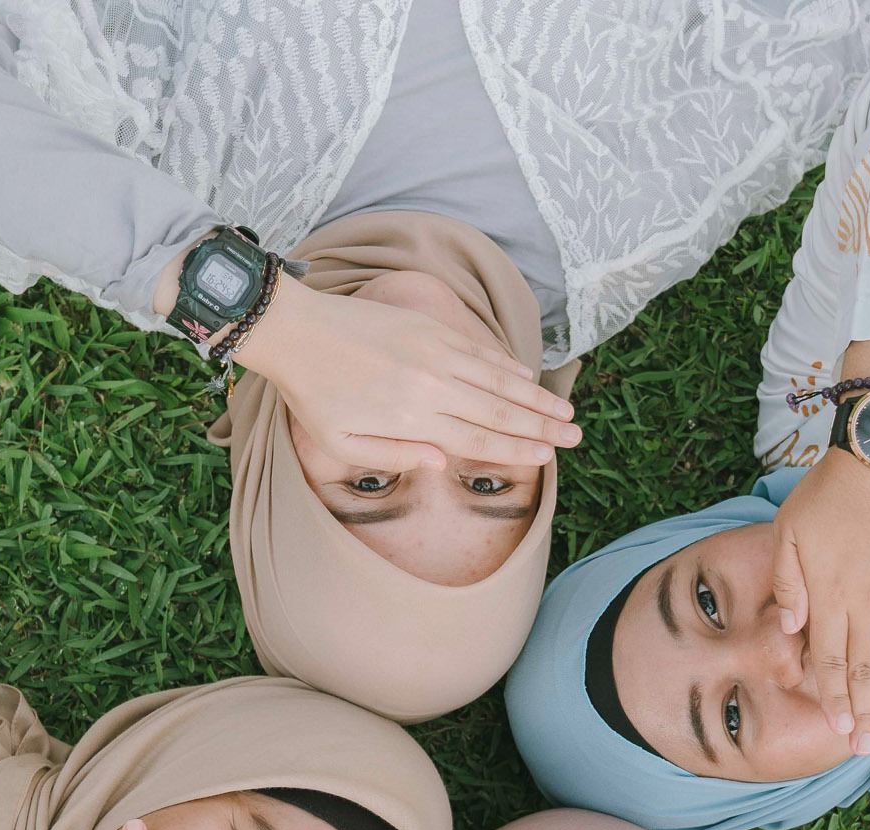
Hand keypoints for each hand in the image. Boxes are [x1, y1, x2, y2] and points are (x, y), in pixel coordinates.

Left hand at [235, 275, 579, 472]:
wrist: (294, 330)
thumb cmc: (312, 395)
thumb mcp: (340, 444)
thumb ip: (394, 457)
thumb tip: (442, 464)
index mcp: (410, 417)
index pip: (478, 439)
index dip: (517, 450)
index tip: (548, 458)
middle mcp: (430, 383)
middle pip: (499, 410)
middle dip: (542, 426)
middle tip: (576, 437)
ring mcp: (433, 350)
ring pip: (497, 378)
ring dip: (535, 396)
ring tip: (565, 410)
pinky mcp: (428, 326)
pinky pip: (478, 349)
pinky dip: (505, 364)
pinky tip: (526, 375)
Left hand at [771, 450, 869, 756]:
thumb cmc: (826, 494)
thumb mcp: (787, 532)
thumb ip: (788, 585)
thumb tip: (791, 631)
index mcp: (831, 594)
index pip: (832, 660)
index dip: (835, 698)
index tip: (837, 730)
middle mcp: (866, 600)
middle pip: (864, 668)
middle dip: (862, 711)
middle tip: (863, 746)